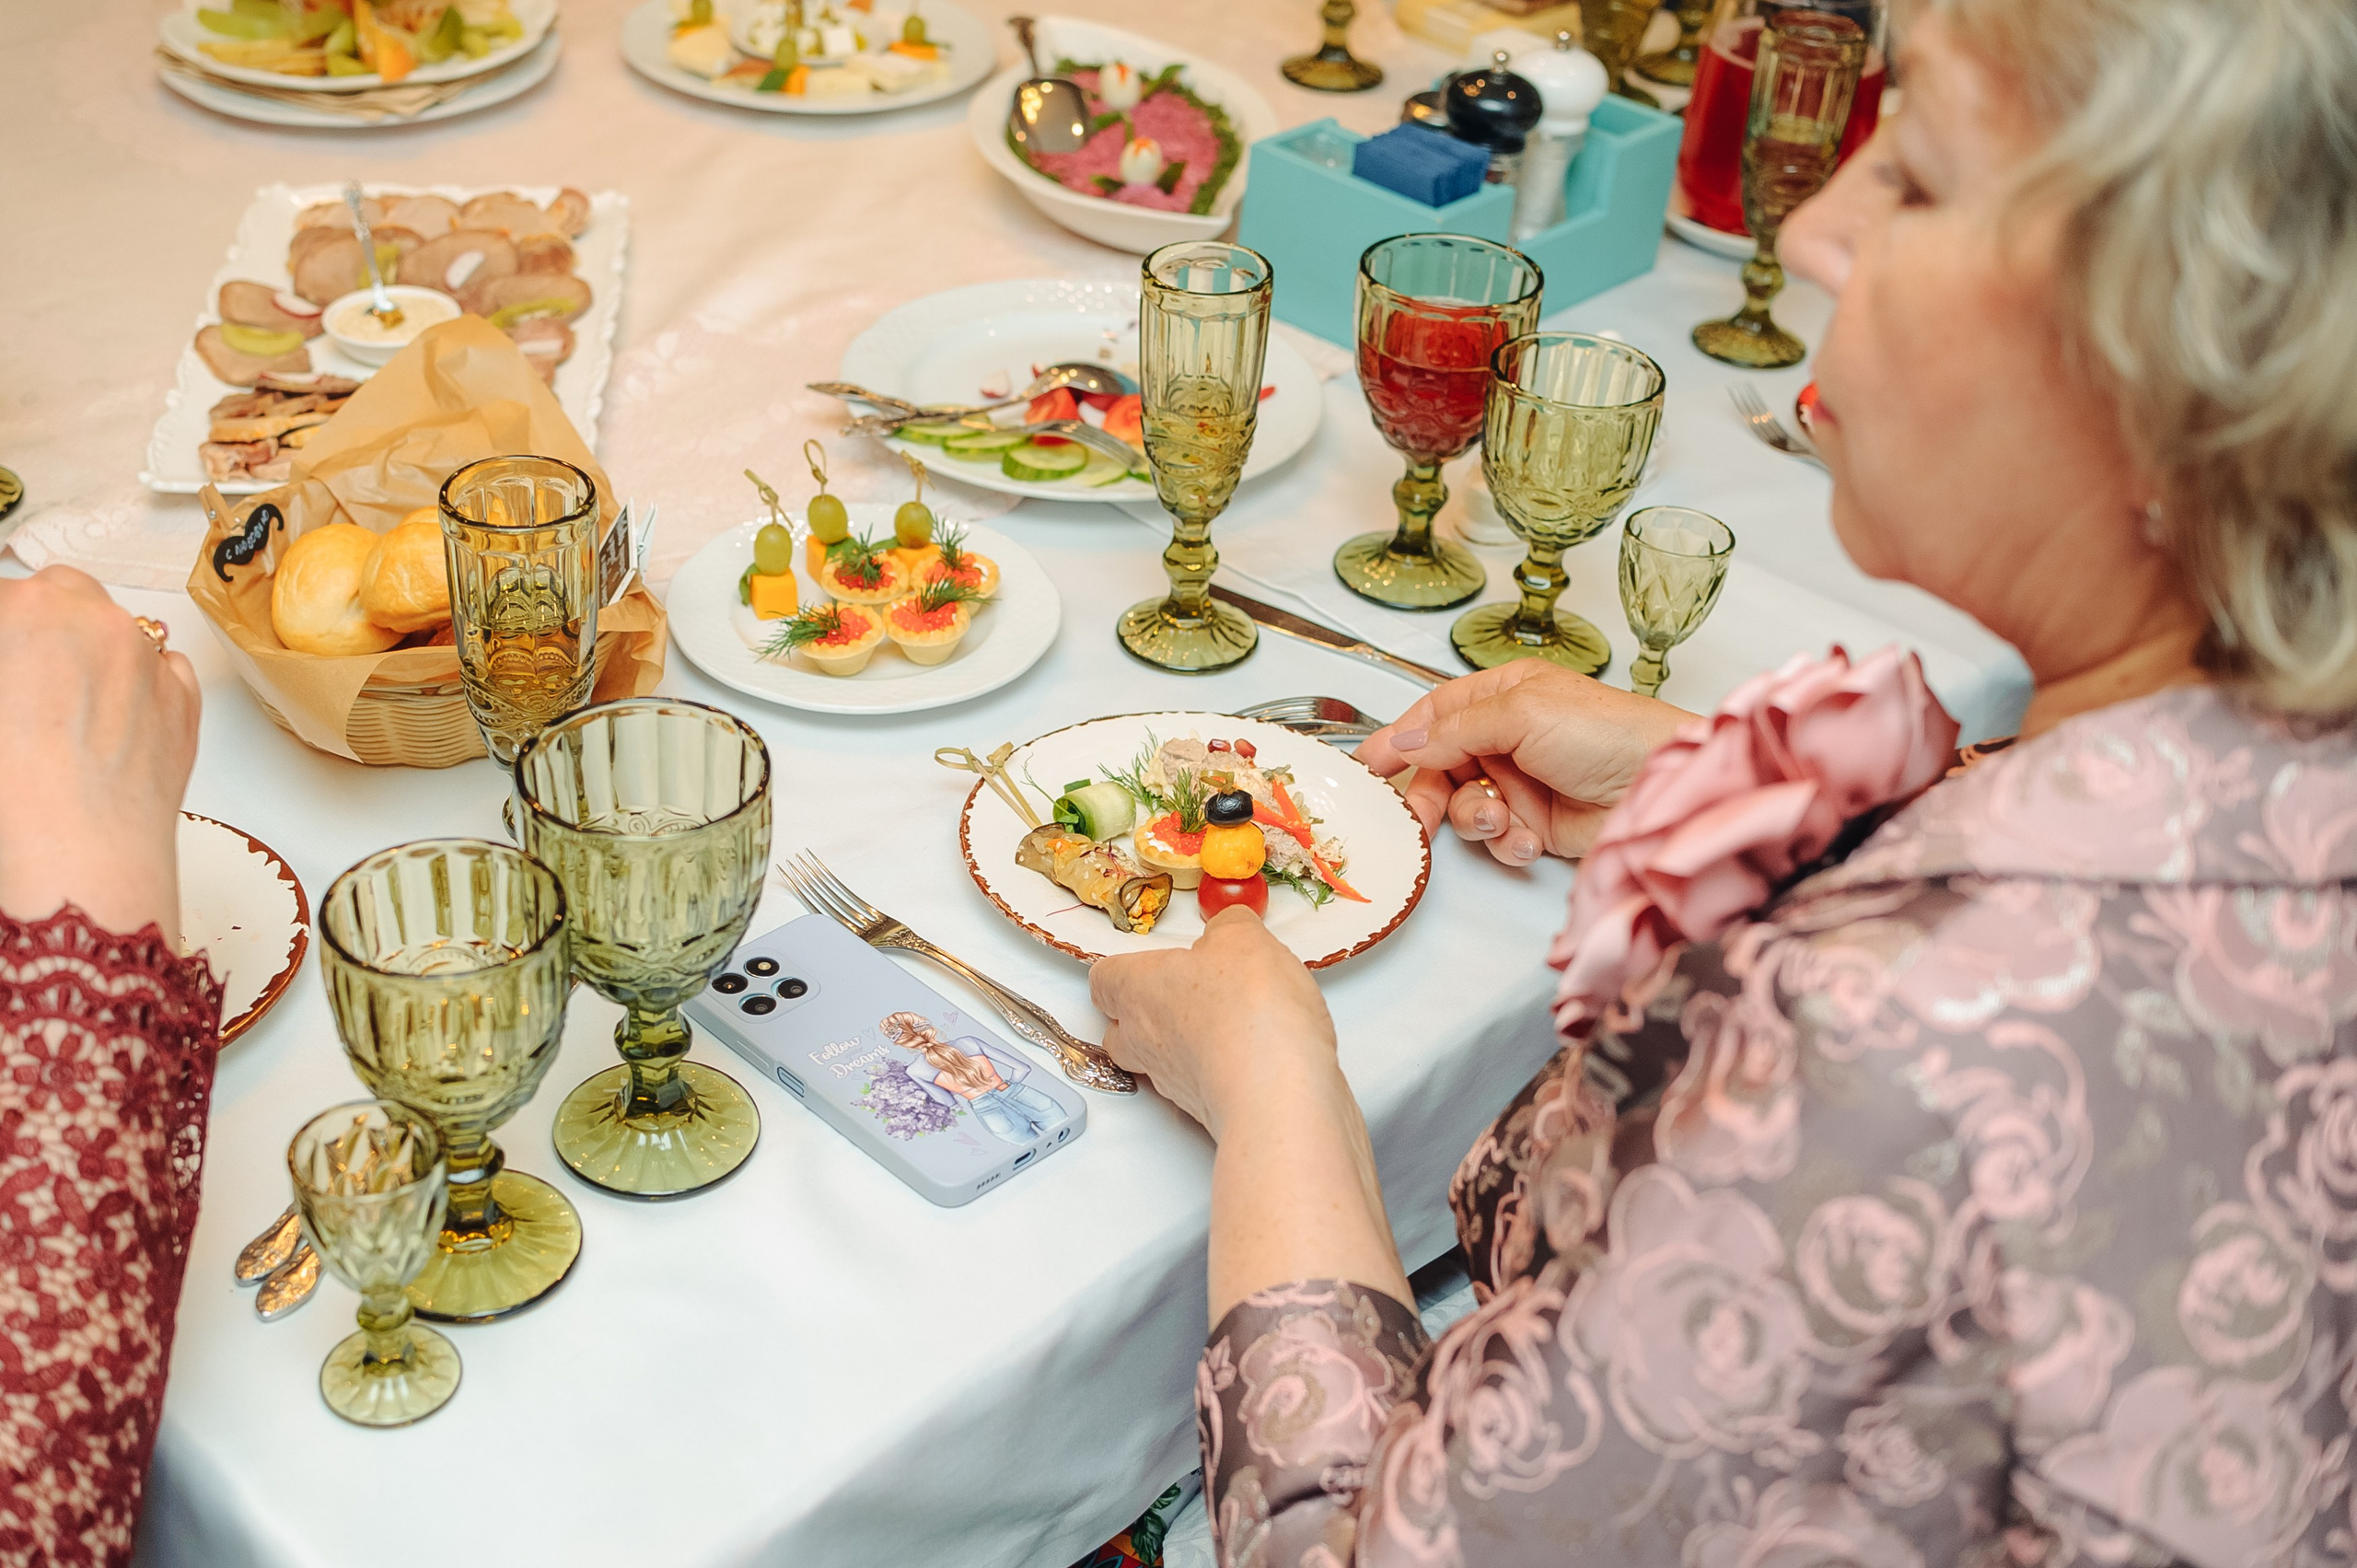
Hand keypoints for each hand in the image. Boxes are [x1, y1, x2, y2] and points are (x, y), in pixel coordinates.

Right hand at [0, 569, 201, 943]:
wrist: (78, 846)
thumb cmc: (11, 783)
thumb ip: (4, 664)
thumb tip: (10, 674)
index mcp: (25, 608)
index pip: (4, 597)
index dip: (4, 634)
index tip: (7, 665)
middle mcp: (95, 618)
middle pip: (62, 593)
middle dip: (43, 620)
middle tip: (25, 674)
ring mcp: (149, 654)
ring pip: (117, 628)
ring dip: (94, 648)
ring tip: (71, 706)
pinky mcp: (185, 695)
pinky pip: (161, 667)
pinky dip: (140, 682)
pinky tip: (114, 724)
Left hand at [1091, 906, 1338, 1138]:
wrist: (1275, 1094)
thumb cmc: (1247, 1010)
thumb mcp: (1244, 940)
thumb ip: (1230, 927)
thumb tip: (1228, 927)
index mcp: (1138, 990)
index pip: (1103, 979)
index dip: (1121, 969)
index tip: (1142, 961)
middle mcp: (1143, 1040)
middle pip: (1118, 1030)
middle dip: (1142, 1014)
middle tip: (1180, 995)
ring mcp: (1172, 1082)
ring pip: (1155, 1062)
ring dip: (1180, 1044)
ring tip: (1221, 1024)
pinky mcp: (1204, 1111)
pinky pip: (1196, 1086)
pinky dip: (1214, 1070)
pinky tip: (1250, 1054)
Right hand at [1358, 662, 1691, 863]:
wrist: (1660, 786)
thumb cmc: (1605, 732)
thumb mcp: (1521, 713)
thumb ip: (1453, 729)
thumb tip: (1400, 740)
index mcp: (1500, 696)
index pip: (1433, 715)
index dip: (1398, 739)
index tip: (1364, 766)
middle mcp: (1506, 738)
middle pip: (1438, 769)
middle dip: (1428, 796)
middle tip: (1418, 820)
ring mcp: (1520, 782)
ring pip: (1463, 808)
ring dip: (1474, 820)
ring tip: (1500, 821)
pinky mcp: (1537, 823)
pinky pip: (1496, 838)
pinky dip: (1506, 843)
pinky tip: (1530, 839)